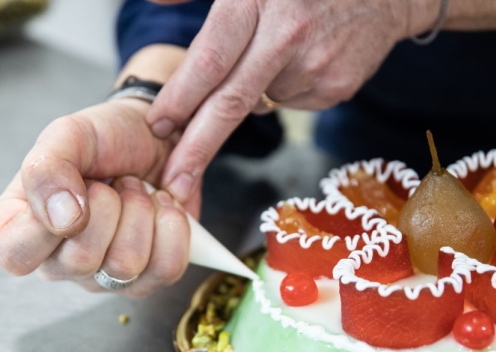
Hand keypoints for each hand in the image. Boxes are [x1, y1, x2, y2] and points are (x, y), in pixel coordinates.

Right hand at [0, 98, 197, 296]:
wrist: (160, 140)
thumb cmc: (108, 140)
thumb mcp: (69, 136)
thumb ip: (47, 169)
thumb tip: (61, 219)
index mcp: (28, 228)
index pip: (16, 256)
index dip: (46, 226)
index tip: (79, 188)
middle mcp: (64, 261)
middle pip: (81, 261)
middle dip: (109, 207)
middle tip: (115, 184)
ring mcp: (108, 276)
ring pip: (126, 266)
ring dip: (142, 213)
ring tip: (139, 193)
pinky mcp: (151, 278)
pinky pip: (166, 268)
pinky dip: (172, 228)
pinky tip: (163, 209)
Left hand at [146, 0, 439, 203]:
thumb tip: (153, 0)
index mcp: (256, 1)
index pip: (208, 62)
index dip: (179, 100)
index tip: (158, 127)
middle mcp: (285, 35)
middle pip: (230, 104)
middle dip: (197, 149)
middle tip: (175, 183)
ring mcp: (315, 66)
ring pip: (260, 102)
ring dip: (253, 91)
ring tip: (277, 50)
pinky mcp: (335, 88)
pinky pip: (291, 100)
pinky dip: (284, 87)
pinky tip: (302, 59)